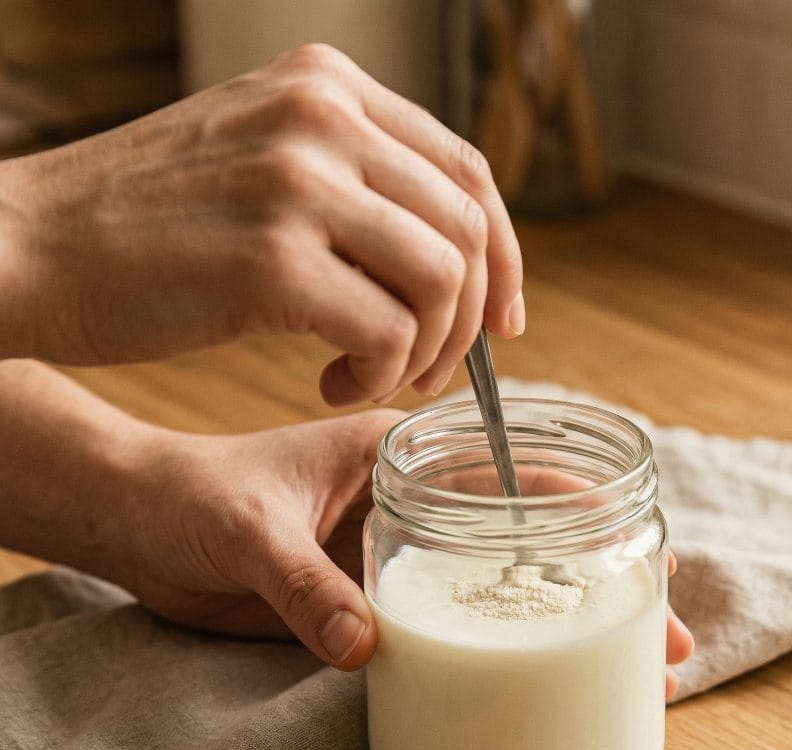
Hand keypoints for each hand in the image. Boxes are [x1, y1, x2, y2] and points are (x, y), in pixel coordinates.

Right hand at [0, 44, 523, 403]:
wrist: (29, 247)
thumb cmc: (148, 226)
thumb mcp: (261, 165)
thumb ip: (354, 186)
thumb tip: (456, 260)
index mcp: (326, 86)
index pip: (469, 170)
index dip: (505, 256)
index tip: (504, 322)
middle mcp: (321, 115)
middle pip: (470, 228)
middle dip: (472, 320)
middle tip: (430, 370)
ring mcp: (295, 181)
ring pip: (443, 281)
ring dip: (428, 351)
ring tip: (380, 377)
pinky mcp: (271, 258)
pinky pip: (388, 330)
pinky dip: (379, 373)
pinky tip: (332, 383)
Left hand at [123, 418, 691, 681]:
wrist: (141, 525)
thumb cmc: (192, 497)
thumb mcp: (250, 532)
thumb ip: (306, 586)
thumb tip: (369, 650)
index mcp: (397, 456)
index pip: (510, 471)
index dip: (584, 508)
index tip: (641, 547)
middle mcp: (412, 503)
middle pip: (528, 538)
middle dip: (597, 582)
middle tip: (660, 629)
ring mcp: (397, 554)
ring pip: (496, 585)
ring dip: (558, 622)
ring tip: (627, 663)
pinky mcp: (373, 600)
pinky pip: (444, 624)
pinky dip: (491, 648)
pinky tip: (531, 678)